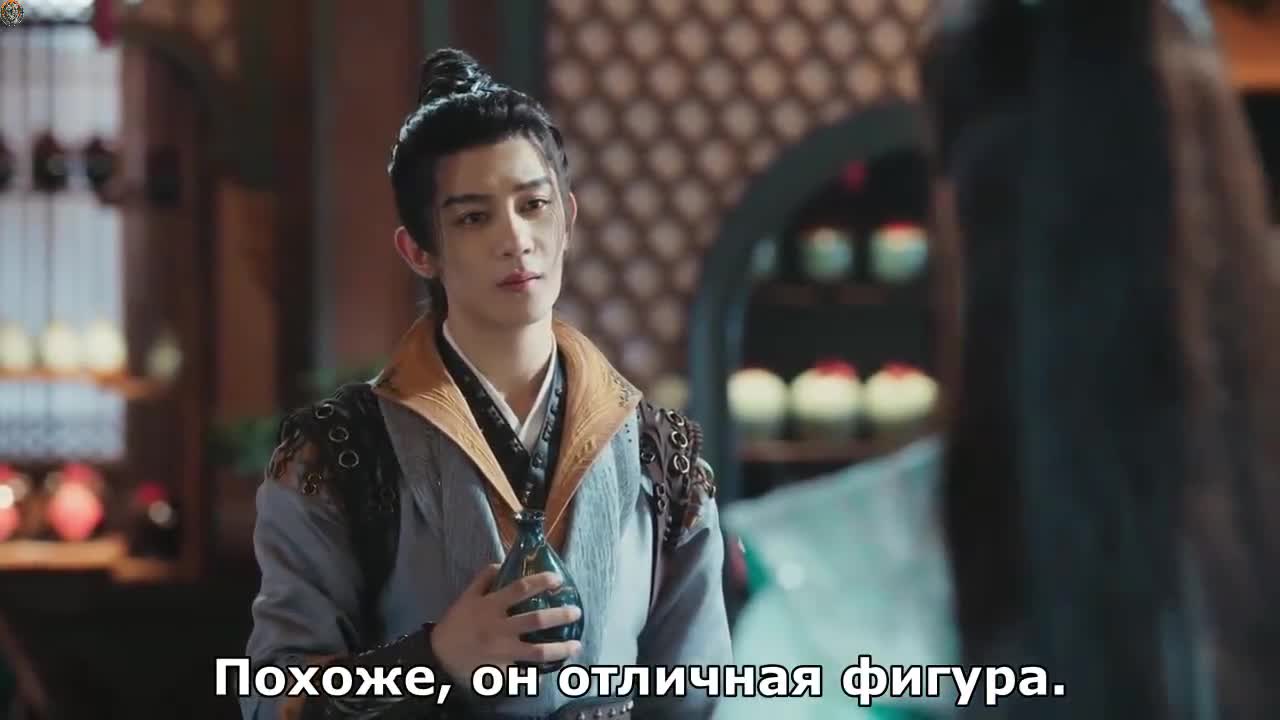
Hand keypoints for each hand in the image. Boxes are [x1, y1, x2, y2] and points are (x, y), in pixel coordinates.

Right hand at [430, 564, 582, 681]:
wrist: (440, 656)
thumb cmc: (456, 623)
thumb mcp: (466, 597)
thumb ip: (483, 579)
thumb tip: (501, 562)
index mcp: (491, 607)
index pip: (521, 589)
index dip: (541, 582)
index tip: (558, 579)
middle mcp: (499, 628)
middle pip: (536, 620)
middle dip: (560, 615)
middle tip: (576, 612)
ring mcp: (502, 651)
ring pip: (537, 651)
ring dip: (560, 648)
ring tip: (576, 646)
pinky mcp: (501, 670)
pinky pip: (525, 673)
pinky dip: (540, 675)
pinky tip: (555, 671)